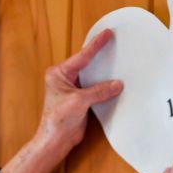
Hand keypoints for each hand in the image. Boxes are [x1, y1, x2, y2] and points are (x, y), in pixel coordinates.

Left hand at [32, 28, 122, 158]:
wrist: (56, 139)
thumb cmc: (58, 119)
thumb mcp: (79, 101)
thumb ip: (99, 91)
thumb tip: (117, 84)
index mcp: (59, 74)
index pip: (81, 56)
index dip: (95, 45)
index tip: (107, 33)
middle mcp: (64, 79)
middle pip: (86, 64)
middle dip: (100, 55)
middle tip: (113, 42)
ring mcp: (72, 89)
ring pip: (91, 76)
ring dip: (103, 73)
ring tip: (117, 61)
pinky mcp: (80, 99)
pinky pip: (95, 88)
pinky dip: (104, 86)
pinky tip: (114, 83)